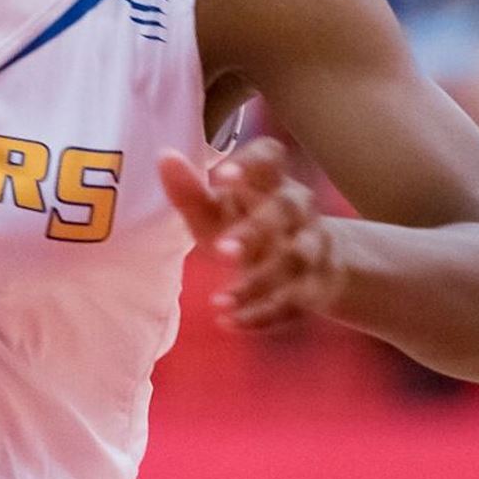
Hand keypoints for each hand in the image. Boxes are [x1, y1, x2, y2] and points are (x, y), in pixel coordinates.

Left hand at [158, 139, 344, 333]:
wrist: (313, 266)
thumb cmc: (251, 228)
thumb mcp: (218, 212)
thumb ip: (191, 191)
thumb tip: (164, 156)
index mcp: (271, 182)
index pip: (271, 158)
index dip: (253, 162)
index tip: (223, 176)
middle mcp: (298, 209)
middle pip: (288, 209)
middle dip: (256, 229)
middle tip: (221, 250)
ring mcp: (312, 247)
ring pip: (297, 259)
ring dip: (260, 281)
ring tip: (219, 300)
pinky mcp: (314, 286)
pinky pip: (294, 302)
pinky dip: (262, 316)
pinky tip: (228, 322)